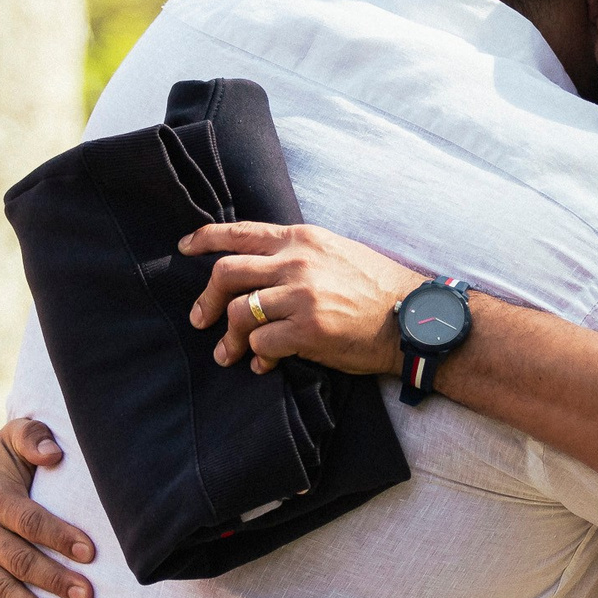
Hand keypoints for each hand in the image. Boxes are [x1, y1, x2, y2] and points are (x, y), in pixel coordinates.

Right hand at [0, 418, 98, 597]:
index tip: (90, 553)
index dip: (59, 537)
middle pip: (19, 560)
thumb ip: (35, 438)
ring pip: (1, 587)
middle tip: (87, 597)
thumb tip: (54, 453)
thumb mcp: (18, 436)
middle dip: (54, 580)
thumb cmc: (7, 459)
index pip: (30, 521)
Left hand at [180, 222, 420, 377]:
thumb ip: (300, 254)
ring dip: (227, 338)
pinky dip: (257, 357)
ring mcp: (301, 296)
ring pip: (239, 311)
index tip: (185, 248)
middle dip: (206, 298)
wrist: (413, 318)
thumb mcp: (337, 252)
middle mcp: (297, 262)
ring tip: (227, 354)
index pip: (241, 232)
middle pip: (226, 273)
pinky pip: (262, 344)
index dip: (205, 239)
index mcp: (302, 239)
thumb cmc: (378, 289)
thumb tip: (263, 267)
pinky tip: (264, 366)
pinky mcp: (308, 330)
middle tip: (200, 319)